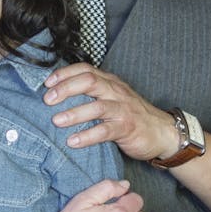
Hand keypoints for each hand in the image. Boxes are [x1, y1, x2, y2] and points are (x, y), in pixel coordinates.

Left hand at [44, 63, 176, 161]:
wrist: (163, 131)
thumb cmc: (133, 116)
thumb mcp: (113, 98)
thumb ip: (92, 95)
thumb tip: (60, 96)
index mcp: (110, 82)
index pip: (85, 69)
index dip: (64, 74)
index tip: (47, 83)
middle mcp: (116, 91)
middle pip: (89, 82)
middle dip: (65, 89)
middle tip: (47, 100)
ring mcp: (123, 109)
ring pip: (97, 106)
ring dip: (74, 113)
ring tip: (56, 121)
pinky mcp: (127, 128)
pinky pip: (105, 131)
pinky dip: (87, 136)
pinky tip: (73, 141)